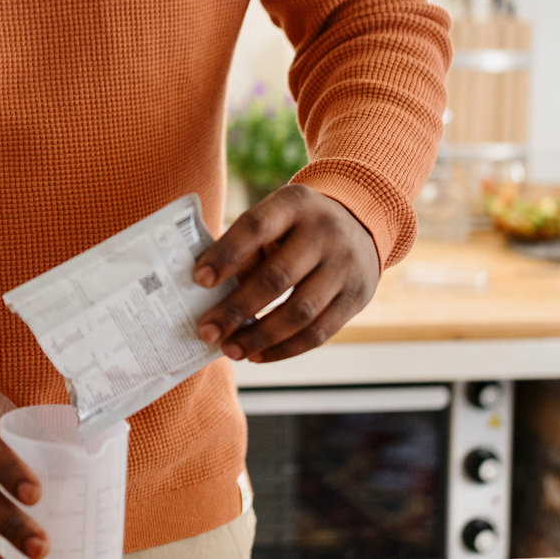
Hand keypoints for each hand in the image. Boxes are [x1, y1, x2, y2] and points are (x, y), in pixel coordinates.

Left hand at [192, 183, 381, 362]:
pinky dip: (284, 349)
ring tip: (230, 350)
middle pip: (277, 277)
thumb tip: (212, 293)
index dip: (226, 254)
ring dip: (260, 337)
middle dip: (237, 309)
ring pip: (300, 313)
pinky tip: (258, 355)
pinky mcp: (356, 298)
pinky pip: (318, 333)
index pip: (256, 227)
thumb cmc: (297, 225)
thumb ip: (248, 247)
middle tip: (207, 331)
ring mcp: (345, 266)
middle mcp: (325, 233)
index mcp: (295, 204)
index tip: (200, 280)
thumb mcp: (276, 217)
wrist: (360, 222)